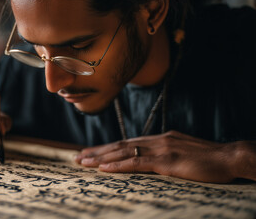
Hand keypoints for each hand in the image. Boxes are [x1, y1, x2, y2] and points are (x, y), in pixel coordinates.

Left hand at [75, 131, 238, 182]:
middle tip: (78, 156)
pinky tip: (103, 168)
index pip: (127, 142)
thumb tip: (150, 161)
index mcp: (159, 139)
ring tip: (83, 161)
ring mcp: (160, 149)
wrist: (229, 157)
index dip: (107, 148)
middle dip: (97, 151)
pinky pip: (136, 162)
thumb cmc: (208, 159)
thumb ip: (165, 155)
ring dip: (101, 157)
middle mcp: (156, 140)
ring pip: (123, 151)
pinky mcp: (166, 161)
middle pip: (120, 144)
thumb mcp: (182, 154)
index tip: (91, 152)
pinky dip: (118, 165)